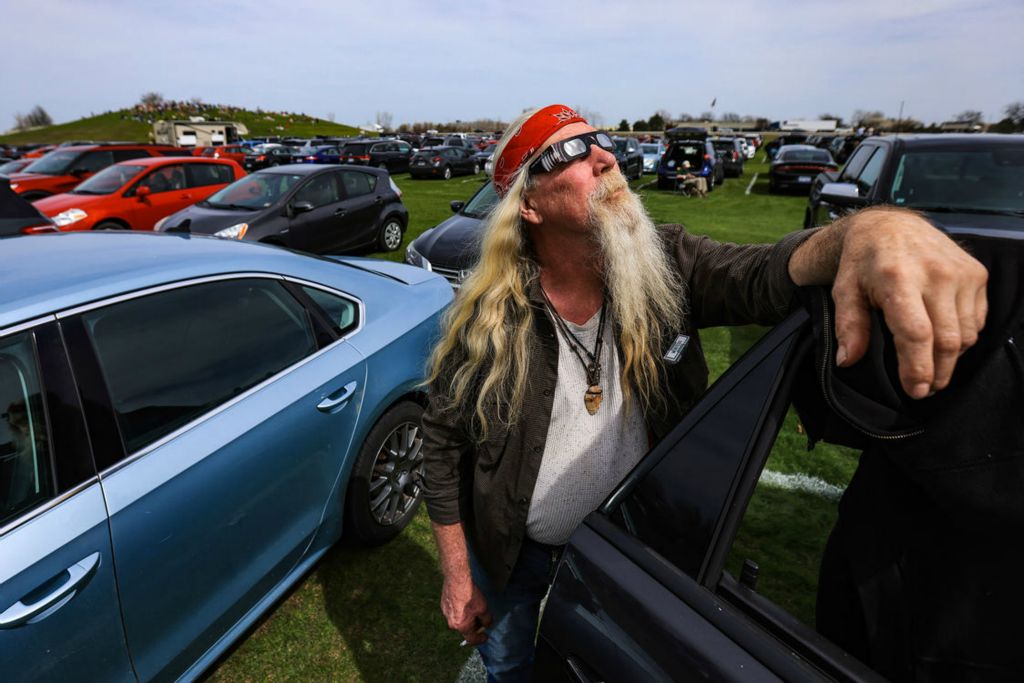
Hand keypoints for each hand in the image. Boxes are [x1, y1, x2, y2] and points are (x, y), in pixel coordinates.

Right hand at [440, 575, 491, 644]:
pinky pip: (453, 611)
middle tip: (481, 618)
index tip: (485, 637)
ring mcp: (446, 614)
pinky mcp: (443, 605)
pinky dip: (460, 610)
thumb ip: (487, 620)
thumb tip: (487, 624)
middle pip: (465, 629)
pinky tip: (465, 601)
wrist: (457, 580)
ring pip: (459, 620)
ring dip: (466, 617)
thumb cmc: (469, 595)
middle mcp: (452, 623)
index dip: (480, 639)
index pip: (472, 639)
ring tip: (473, 607)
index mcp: (462, 626)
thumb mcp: (483, 609)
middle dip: (474, 625)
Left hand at [831, 210, 987, 397]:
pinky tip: (943, 340)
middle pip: (946, 340)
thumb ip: (848, 326)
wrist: (890, 226)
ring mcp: (960, 272)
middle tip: (924, 389)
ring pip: (965, 334)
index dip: (917, 367)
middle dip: (937, 372)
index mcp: (899, 278)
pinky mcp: (976, 273)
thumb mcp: (844, 290)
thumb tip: (847, 360)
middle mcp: (935, 274)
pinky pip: (976, 320)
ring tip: (932, 368)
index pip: (917, 334)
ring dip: (951, 359)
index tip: (913, 390)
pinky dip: (962, 337)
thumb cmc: (864, 263)